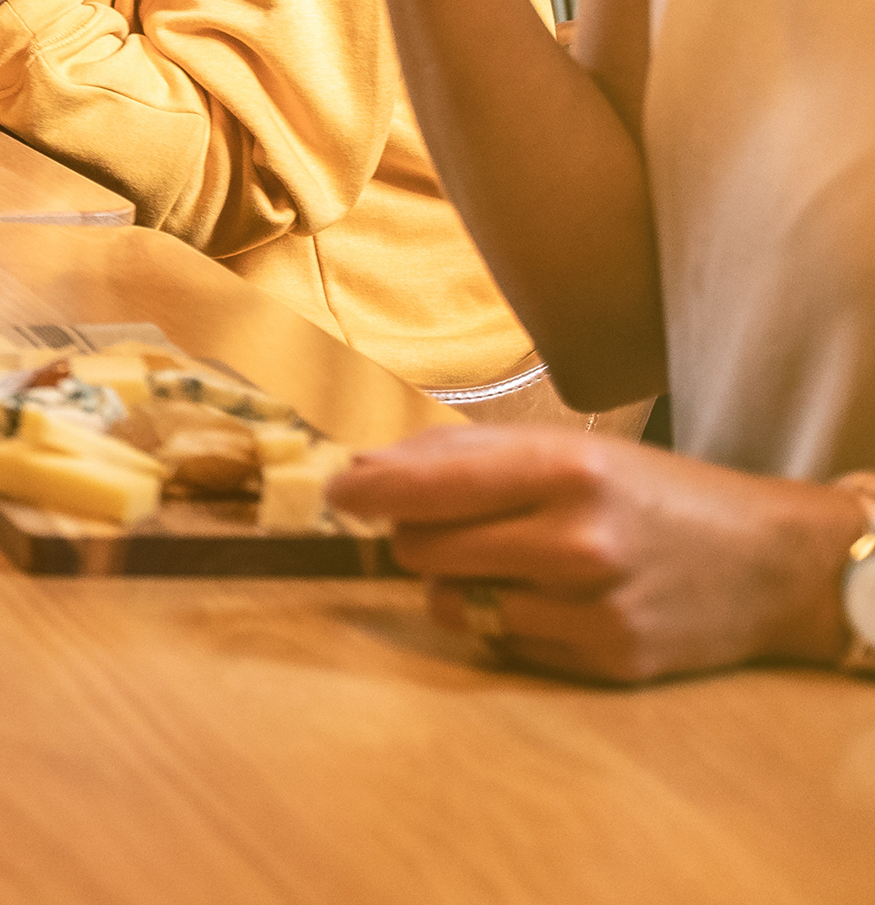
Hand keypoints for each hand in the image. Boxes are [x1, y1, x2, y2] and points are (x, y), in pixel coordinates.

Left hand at [332, 428, 864, 683]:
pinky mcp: (607, 660)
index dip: (361, 491)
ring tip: (512, 563)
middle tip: (460, 525)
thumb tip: (358, 468)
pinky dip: (507, 623)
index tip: (339, 492)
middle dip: (420, 535)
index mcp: (563, 469)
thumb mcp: (567, 449)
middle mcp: (577, 540)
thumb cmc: (650, 493)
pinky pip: (500, 645)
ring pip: (450, 604)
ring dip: (458, 584)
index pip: (422, 485)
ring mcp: (593, 607)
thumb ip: (458, 454)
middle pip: (421, 547)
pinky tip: (556, 602)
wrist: (770, 563)